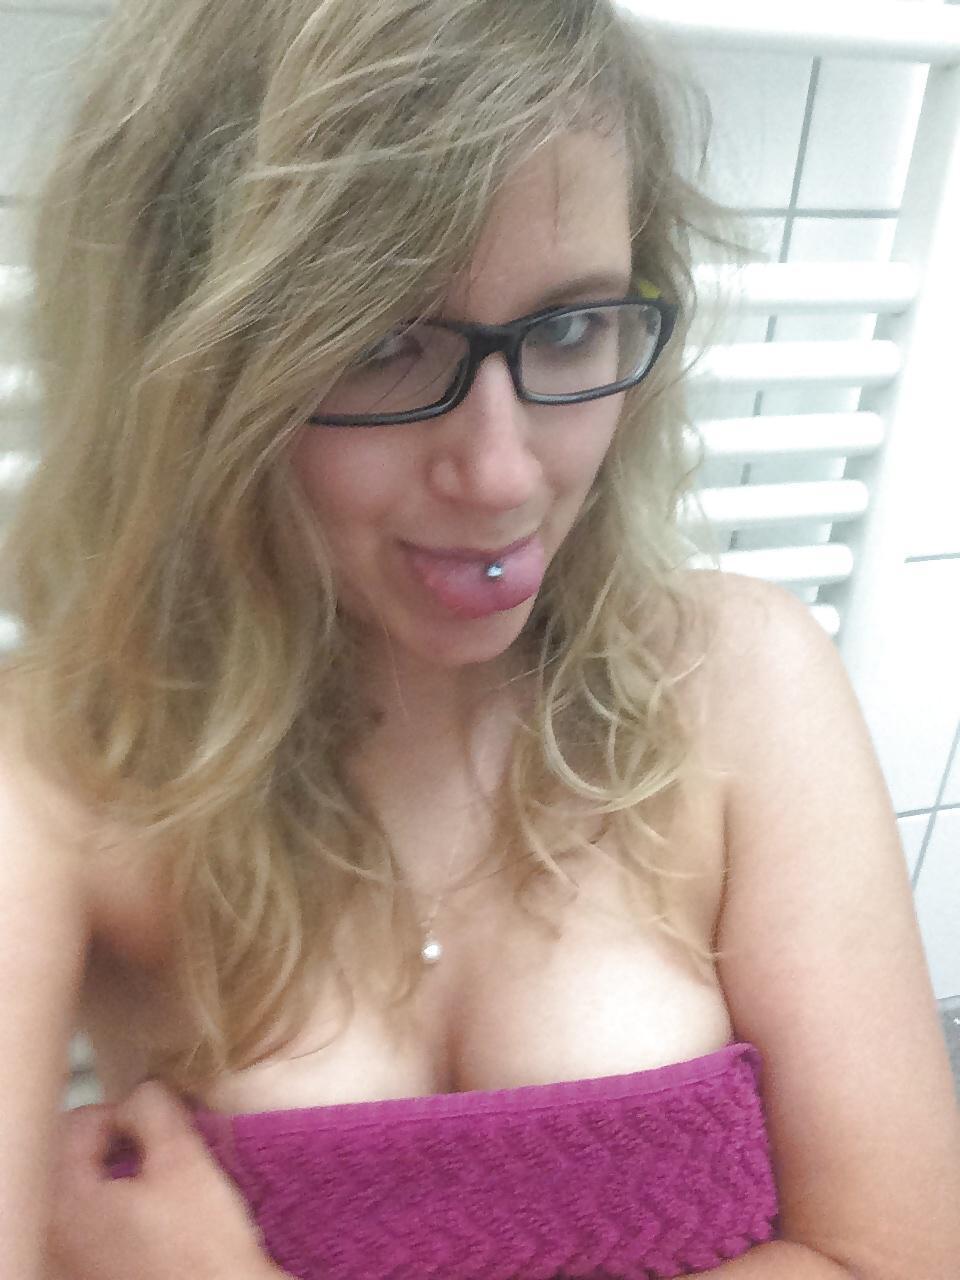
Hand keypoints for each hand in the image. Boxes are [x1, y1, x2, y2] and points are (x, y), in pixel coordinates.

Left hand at [45, 1080, 285, 1279]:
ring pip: (85, 1191)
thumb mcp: (183, 1159)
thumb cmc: (203, 1248)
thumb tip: (139, 1096)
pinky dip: (118, 1210)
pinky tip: (156, 1221)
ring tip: (161, 1185)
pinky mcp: (91, 1279)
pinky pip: (93, 1227)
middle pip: (75, 1157)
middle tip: (162, 1152)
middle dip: (119, 1144)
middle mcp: (55, 1239)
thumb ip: (153, 1107)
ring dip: (119, 1176)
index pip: (78, 1123)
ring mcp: (70, 1266)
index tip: (161, 1129)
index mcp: (65, 1204)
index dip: (125, 1112)